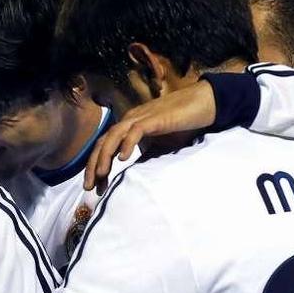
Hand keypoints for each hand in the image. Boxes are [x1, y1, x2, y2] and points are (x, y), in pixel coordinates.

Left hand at [84, 80, 216, 193]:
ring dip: (105, 156)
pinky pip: (136, 130)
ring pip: (113, 136)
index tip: (95, 188)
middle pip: (102, 143)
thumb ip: (145, 157)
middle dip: (93, 165)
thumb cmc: (182, 125)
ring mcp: (141, 118)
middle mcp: (129, 121)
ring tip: (101, 174)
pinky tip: (123, 159)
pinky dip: (127, 143)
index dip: (96, 167)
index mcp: (128, 128)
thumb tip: (133, 175)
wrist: (204, 104)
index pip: (104, 147)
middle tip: (89, 187)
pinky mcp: (154, 118)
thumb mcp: (160, 147)